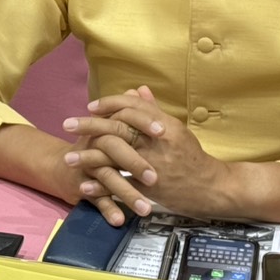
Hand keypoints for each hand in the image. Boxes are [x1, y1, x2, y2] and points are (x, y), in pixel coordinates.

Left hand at [61, 86, 229, 223]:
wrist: (213, 188)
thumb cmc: (191, 156)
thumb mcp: (176, 129)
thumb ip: (154, 110)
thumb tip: (137, 90)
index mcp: (165, 125)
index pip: (132, 107)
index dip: (109, 104)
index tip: (90, 107)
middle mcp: (159, 142)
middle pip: (119, 129)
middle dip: (90, 126)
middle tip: (67, 125)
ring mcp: (154, 166)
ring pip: (116, 157)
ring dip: (89, 157)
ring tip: (68, 158)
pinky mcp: (152, 189)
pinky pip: (122, 186)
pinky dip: (102, 186)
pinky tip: (84, 186)